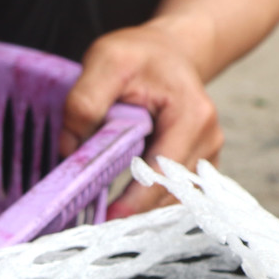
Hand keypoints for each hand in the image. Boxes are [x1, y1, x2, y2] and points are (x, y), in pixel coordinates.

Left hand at [60, 17, 223, 218]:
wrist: (171, 52)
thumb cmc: (140, 55)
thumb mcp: (105, 60)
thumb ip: (85, 102)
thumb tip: (70, 150)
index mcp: (192, 116)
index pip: (164, 172)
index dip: (135, 201)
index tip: (107, 219)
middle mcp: (208, 140)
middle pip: (171, 193)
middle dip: (134, 212)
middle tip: (96, 225)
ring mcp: (208, 156)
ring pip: (174, 202)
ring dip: (141, 212)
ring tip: (106, 218)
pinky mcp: (200, 168)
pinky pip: (176, 198)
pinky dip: (149, 205)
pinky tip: (125, 207)